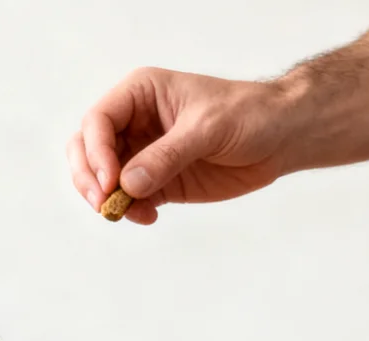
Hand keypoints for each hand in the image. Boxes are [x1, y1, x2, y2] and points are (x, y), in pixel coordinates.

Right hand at [69, 68, 294, 225]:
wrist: (280, 136)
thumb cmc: (247, 115)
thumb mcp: (207, 128)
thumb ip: (166, 155)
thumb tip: (127, 184)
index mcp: (140, 94)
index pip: (98, 121)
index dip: (95, 152)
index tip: (109, 181)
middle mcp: (135, 122)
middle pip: (87, 149)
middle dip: (89, 178)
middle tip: (104, 204)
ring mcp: (144, 153)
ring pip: (103, 178)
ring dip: (107, 199)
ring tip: (129, 213)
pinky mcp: (159, 181)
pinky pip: (129, 198)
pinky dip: (130, 210)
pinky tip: (148, 217)